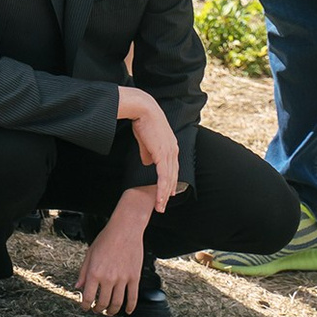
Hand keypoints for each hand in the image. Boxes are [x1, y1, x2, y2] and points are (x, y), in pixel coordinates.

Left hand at [77, 188, 155, 316]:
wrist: (125, 230)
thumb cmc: (106, 239)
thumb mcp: (89, 254)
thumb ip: (84, 272)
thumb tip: (78, 286)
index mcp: (94, 272)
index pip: (88, 297)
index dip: (85, 305)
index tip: (85, 308)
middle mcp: (108, 278)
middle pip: (103, 302)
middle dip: (98, 309)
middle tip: (97, 310)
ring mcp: (122, 279)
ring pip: (117, 303)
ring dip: (112, 311)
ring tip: (109, 312)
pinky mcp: (134, 277)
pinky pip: (133, 297)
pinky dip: (130, 307)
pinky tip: (127, 311)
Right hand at [115, 87, 179, 204]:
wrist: (142, 108)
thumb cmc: (143, 120)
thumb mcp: (146, 139)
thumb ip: (147, 152)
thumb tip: (147, 163)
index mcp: (171, 146)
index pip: (172, 168)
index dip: (170, 182)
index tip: (167, 193)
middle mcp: (173, 150)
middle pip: (172, 176)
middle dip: (168, 192)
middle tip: (163, 205)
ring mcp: (169, 153)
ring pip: (169, 180)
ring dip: (164, 195)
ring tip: (160, 207)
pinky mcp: (162, 154)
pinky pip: (163, 176)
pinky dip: (162, 189)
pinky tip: (160, 198)